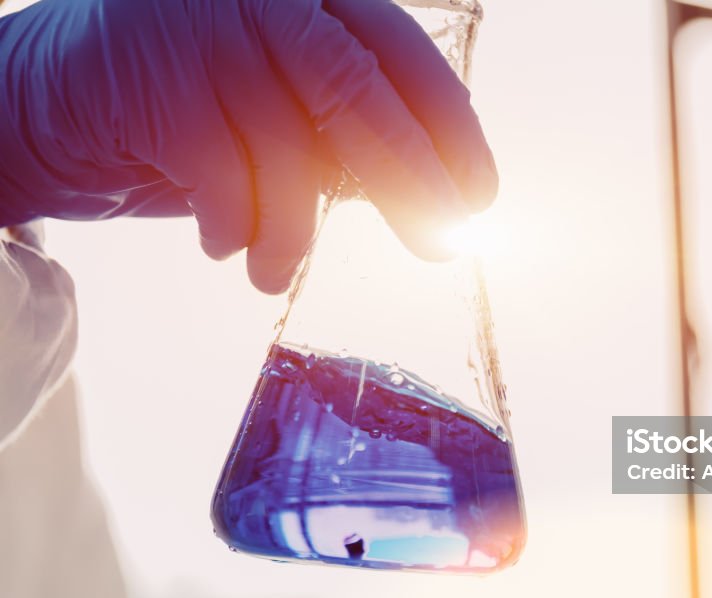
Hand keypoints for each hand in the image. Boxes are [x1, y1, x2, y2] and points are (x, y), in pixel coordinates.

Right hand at [0, 0, 496, 292]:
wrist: (47, 103)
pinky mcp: (145, 64)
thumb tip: (437, 200)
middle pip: (353, 86)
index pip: (401, 52)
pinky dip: (232, 220)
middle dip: (406, 177)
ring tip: (276, 274)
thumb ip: (349, 142)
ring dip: (294, 226)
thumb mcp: (282, 123)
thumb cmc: (185, 115)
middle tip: (441, 246)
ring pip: (283, 134)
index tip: (480, 198)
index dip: (450, 128)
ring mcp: (200, 17)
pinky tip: (226, 245)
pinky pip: (218, 164)